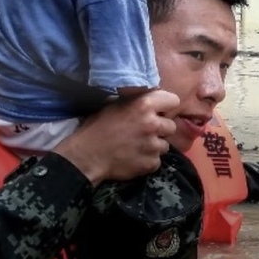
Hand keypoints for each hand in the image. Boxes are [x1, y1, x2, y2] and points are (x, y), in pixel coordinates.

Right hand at [53, 90, 179, 184]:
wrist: (86, 156)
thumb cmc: (97, 127)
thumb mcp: (113, 104)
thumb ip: (134, 100)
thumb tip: (148, 95)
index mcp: (144, 105)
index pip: (173, 100)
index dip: (166, 106)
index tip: (159, 112)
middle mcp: (153, 124)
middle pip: (171, 125)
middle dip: (160, 128)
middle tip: (145, 132)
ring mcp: (153, 145)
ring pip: (165, 144)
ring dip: (154, 145)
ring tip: (137, 146)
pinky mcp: (151, 163)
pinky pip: (157, 160)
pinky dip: (148, 160)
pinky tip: (134, 158)